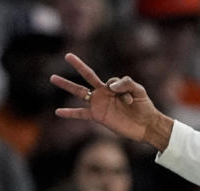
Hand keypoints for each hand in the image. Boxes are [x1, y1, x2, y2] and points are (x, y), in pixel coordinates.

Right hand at [51, 53, 173, 149]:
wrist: (146, 126)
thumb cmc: (145, 107)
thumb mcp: (139, 91)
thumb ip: (127, 83)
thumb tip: (109, 85)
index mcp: (114, 86)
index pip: (111, 81)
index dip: (120, 89)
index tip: (130, 100)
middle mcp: (104, 93)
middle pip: (88, 76)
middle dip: (78, 66)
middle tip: (67, 55)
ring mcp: (99, 104)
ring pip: (79, 92)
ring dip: (66, 85)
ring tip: (52, 78)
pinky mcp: (98, 116)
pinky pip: (81, 114)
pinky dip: (70, 113)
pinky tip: (58, 112)